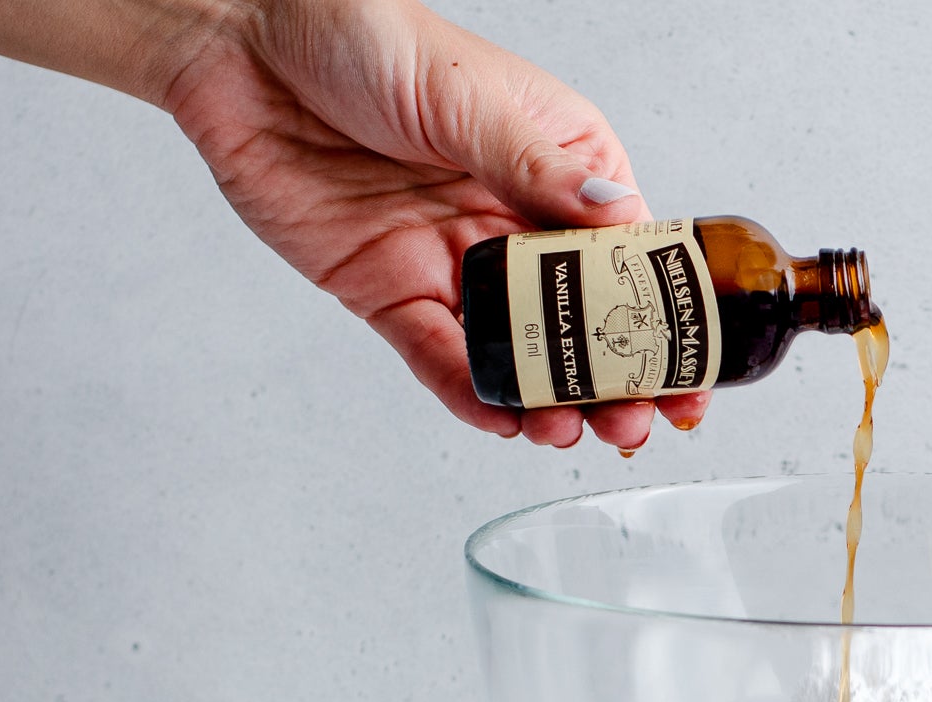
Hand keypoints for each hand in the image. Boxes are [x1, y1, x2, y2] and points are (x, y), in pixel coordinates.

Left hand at [158, 0, 708, 446]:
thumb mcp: (467, 97)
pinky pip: (438, 354)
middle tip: (633, 421)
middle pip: (580, 316)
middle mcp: (511, 216)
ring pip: (516, 348)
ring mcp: (453, 258)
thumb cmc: (362, 37)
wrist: (242, 45)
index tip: (689, 368)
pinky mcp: (388, 289)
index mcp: (556, 161)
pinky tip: (504, 420)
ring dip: (547, 396)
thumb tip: (620, 215)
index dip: (663, 315)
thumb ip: (537, 167)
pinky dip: (470, 391)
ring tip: (569, 432)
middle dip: (612, 376)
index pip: (628, 253)